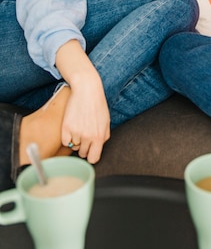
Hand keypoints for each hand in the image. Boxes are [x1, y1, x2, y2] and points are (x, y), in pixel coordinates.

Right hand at [56, 40, 110, 162]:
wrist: (87, 89)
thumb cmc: (98, 104)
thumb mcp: (106, 120)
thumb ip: (104, 136)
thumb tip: (98, 147)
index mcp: (99, 137)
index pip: (93, 159)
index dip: (91, 155)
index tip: (90, 150)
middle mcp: (87, 137)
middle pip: (82, 153)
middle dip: (83, 146)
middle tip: (84, 134)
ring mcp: (76, 133)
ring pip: (73, 146)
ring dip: (75, 139)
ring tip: (79, 126)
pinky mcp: (65, 127)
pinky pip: (64, 141)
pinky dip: (66, 136)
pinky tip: (71, 126)